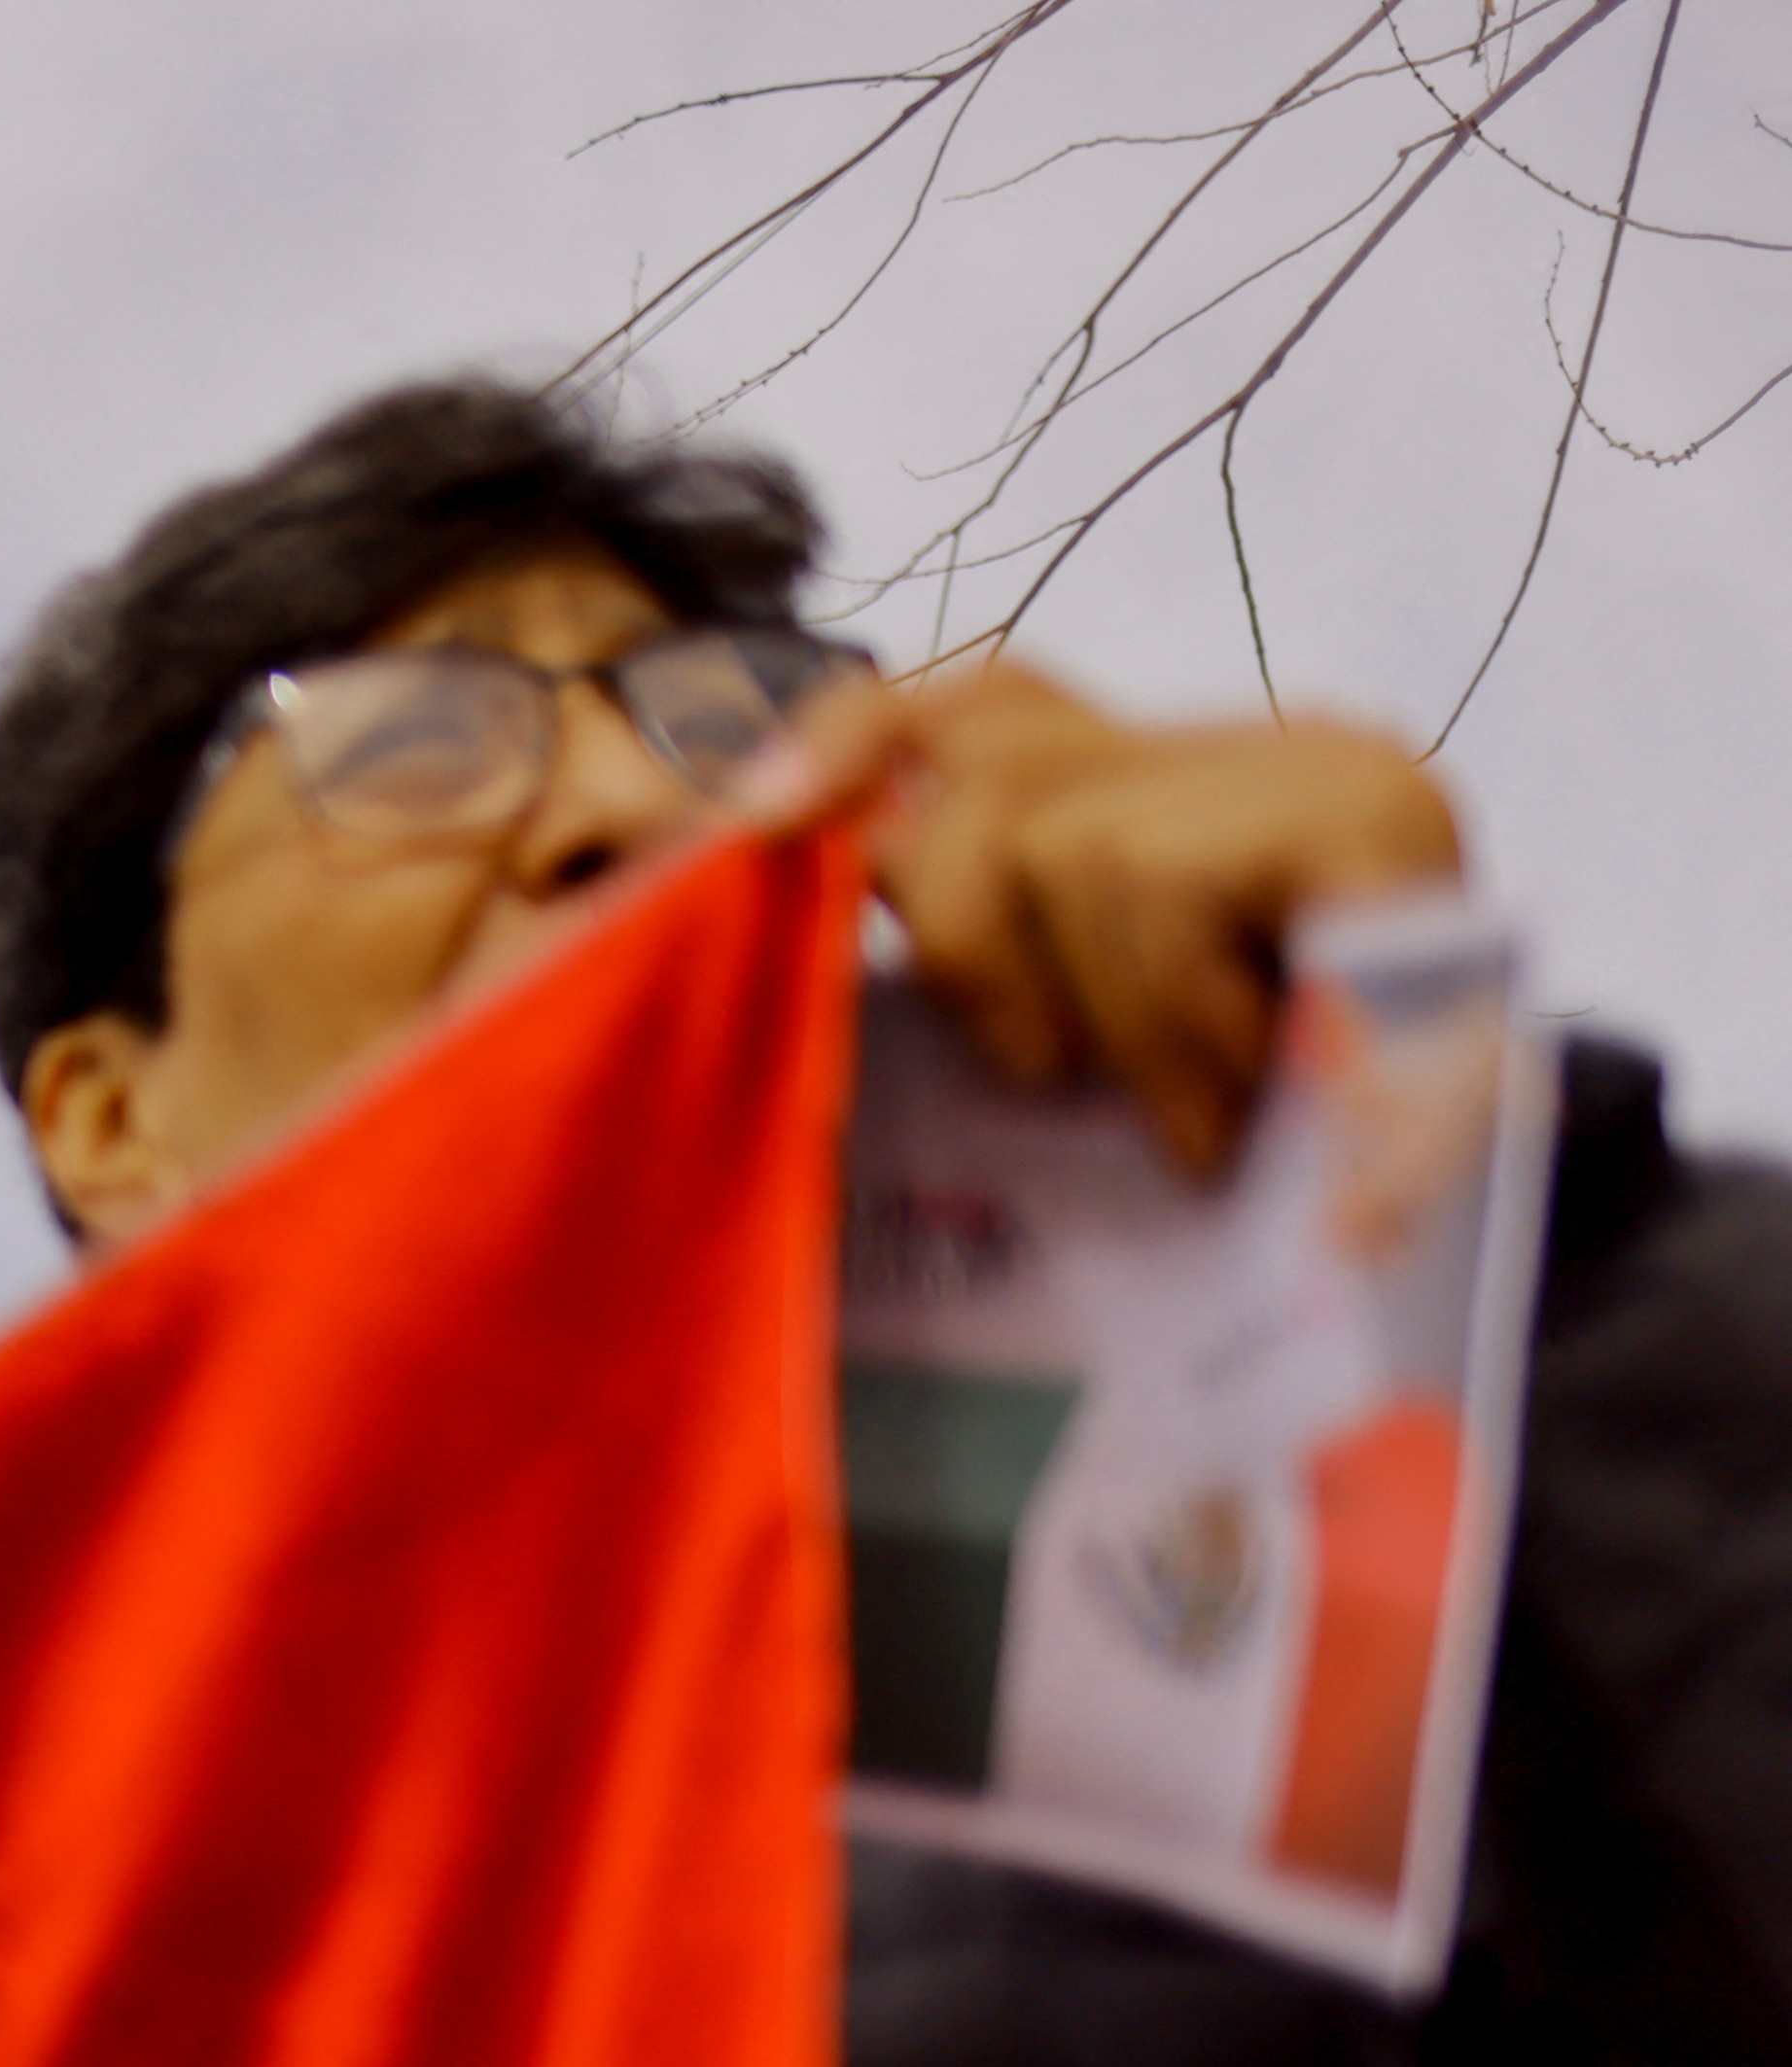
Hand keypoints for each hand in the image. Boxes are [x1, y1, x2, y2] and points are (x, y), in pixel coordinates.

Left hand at [766, 657, 1459, 1177]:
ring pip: (1061, 843)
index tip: (752, 817)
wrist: (1451, 1233)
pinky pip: (1151, 885)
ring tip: (1186, 1102)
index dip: (856, 742)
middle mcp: (1247, 744)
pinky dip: (1168, 1020)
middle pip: (986, 760)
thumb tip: (766, 846)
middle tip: (1043, 1068)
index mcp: (1163, 783)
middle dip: (966, 934)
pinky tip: (1238, 1092)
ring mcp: (1322, 766)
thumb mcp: (1076, 1034)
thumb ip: (968, 927)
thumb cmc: (1236, 1158)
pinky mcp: (1370, 814)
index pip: (978, 697)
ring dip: (1103, 1019)